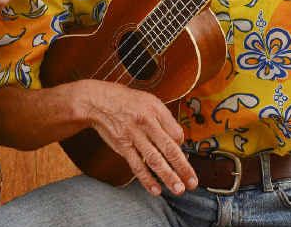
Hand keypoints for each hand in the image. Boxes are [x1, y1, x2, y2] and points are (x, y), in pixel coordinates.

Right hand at [74, 80, 196, 195]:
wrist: (98, 101)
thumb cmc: (126, 101)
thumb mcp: (148, 100)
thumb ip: (163, 119)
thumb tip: (177, 141)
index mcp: (156, 109)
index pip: (176, 133)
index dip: (182, 147)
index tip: (185, 158)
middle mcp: (146, 121)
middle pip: (169, 148)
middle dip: (183, 168)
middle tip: (192, 183)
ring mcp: (133, 134)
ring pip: (154, 159)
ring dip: (168, 176)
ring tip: (178, 189)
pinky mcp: (122, 145)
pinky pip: (136, 165)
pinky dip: (146, 179)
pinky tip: (155, 189)